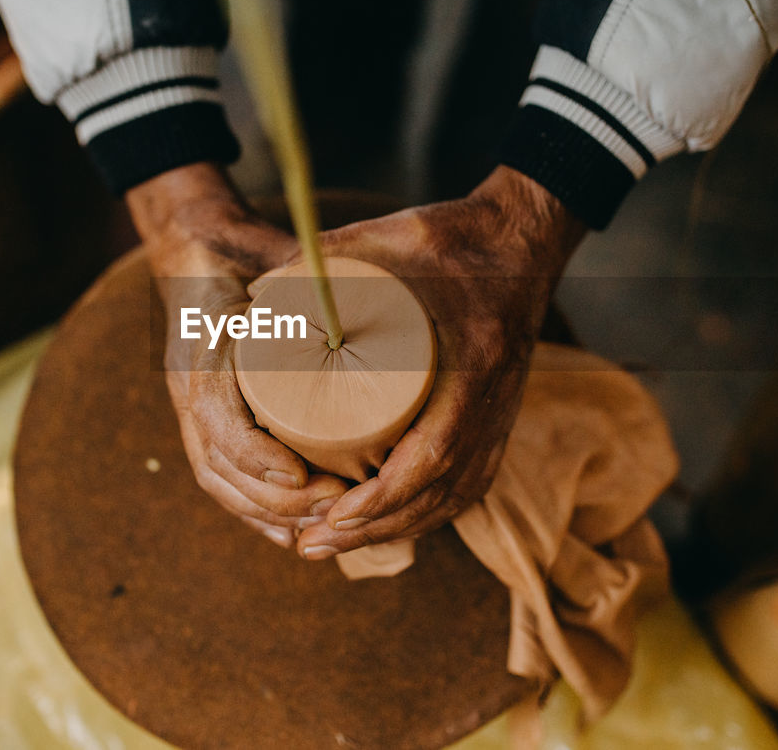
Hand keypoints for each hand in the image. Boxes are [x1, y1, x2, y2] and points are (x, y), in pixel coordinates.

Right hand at [126, 163, 349, 548]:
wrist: (198, 248)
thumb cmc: (241, 250)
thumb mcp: (275, 257)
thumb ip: (310, 278)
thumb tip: (372, 298)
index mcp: (201, 347)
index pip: (215, 417)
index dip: (256, 456)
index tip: (302, 477)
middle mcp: (189, 385)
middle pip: (219, 466)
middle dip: (276, 501)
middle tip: (335, 504)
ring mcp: (193, 407)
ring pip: (220, 482)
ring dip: (268, 516)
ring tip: (324, 525)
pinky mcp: (208, 421)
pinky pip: (222, 480)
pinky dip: (254, 514)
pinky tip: (292, 535)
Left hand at [295, 166, 584, 558]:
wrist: (523, 236)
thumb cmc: (456, 236)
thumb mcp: (389, 235)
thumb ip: (320, 256)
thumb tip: (254, 296)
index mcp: (475, 363)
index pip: (434, 452)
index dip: (384, 496)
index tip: (333, 513)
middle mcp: (495, 400)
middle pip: (442, 492)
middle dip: (376, 528)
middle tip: (313, 542)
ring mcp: (502, 412)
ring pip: (457, 495)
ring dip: (399, 527)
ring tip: (338, 541)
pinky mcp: (499, 415)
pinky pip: (470, 481)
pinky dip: (429, 510)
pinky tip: (392, 522)